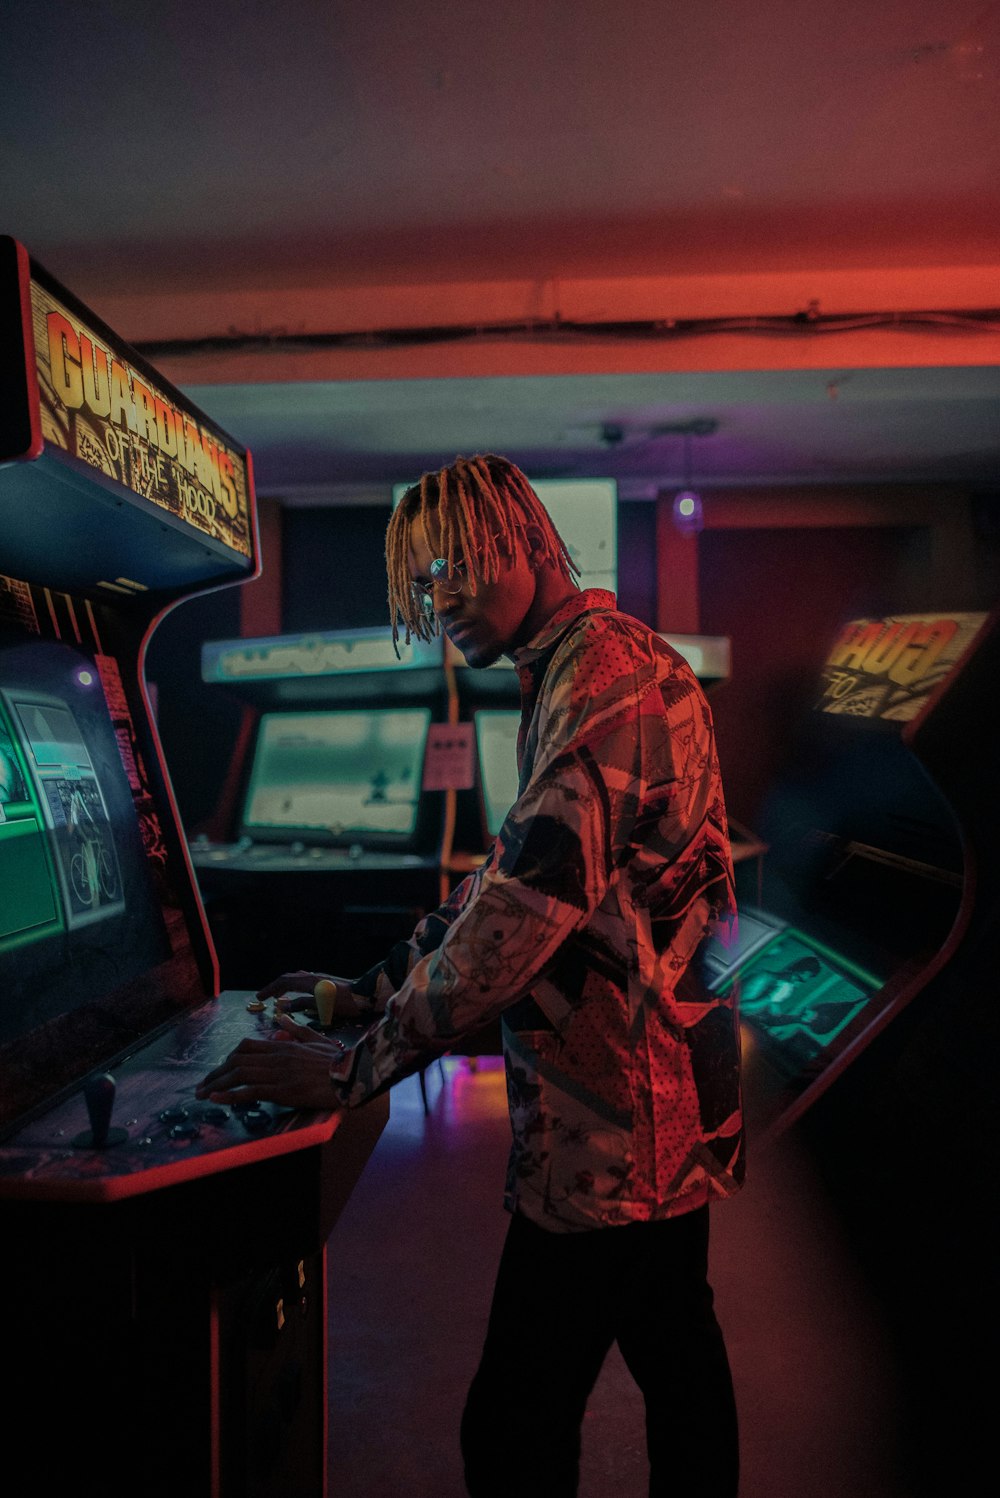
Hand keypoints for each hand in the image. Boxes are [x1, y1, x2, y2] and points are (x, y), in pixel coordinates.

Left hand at [195, 1017, 350, 1109]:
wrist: (350, 1076)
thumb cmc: (336, 1060)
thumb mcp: (316, 1038)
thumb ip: (295, 1029)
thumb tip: (281, 1017)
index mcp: (283, 1045)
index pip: (246, 1046)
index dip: (229, 1058)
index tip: (221, 1069)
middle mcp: (276, 1056)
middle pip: (237, 1061)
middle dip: (216, 1074)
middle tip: (203, 1086)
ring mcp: (278, 1073)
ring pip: (239, 1075)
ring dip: (217, 1085)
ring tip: (202, 1094)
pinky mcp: (282, 1090)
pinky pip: (250, 1091)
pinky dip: (230, 1095)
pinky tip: (217, 1099)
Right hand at [256, 970, 362, 1019]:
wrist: (365, 995)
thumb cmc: (344, 1002)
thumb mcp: (321, 1007)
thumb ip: (301, 1005)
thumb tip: (284, 1006)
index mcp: (308, 981)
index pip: (283, 982)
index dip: (270, 989)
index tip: (259, 997)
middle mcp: (312, 976)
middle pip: (288, 978)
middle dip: (274, 987)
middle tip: (264, 996)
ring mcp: (319, 978)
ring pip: (296, 978)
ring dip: (284, 986)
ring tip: (277, 995)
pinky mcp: (325, 982)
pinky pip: (303, 981)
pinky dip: (294, 986)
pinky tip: (296, 994)